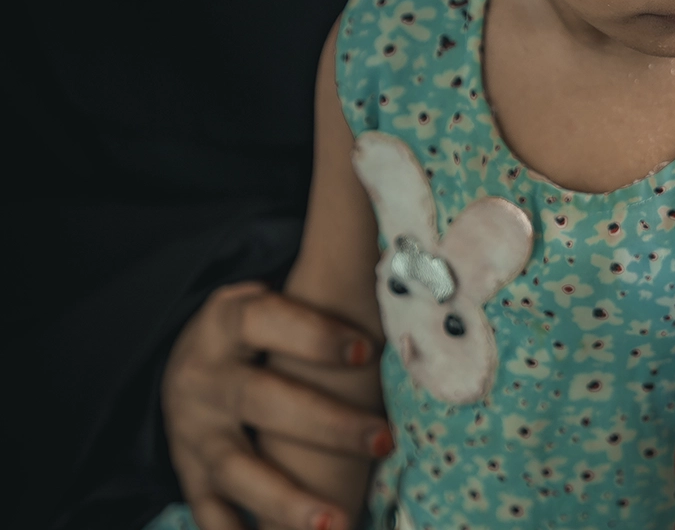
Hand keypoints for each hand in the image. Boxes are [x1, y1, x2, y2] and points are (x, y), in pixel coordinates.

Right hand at [162, 282, 392, 529]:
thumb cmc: (257, 331)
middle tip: (385, 440)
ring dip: (288, 501)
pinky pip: (215, 516)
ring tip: (338, 525)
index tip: (367, 348)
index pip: (267, 319)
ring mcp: (195, 432)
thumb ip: (321, 291)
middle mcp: (206, 378)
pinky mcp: (191, 475)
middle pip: (265, 400)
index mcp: (228, 323)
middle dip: (328, 424)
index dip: (313, 334)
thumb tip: (404, 259)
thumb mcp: (272, 301)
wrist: (182, 365)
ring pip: (240, 469)